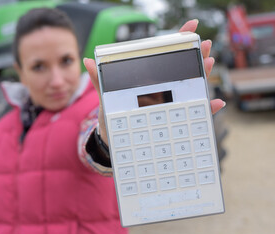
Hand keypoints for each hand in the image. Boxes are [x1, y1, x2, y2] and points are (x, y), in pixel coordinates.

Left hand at [84, 19, 225, 143]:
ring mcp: (169, 103)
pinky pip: (193, 113)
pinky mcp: (173, 119)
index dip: (178, 40)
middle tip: (205, 44)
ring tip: (209, 63)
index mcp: (148, 80)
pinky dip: (206, 108)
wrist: (115, 140)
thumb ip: (100, 80)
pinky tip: (214, 102)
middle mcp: (162, 89)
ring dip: (203, 75)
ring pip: (192, 87)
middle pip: (184, 68)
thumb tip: (87, 60)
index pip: (164, 57)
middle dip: (196, 54)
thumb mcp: (107, 98)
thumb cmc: (112, 116)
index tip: (190, 26)